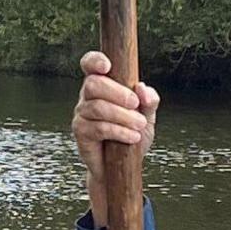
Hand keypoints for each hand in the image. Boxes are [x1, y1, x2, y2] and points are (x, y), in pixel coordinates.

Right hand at [70, 51, 159, 226]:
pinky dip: (119, 131)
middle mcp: (87, 97)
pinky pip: (98, 127)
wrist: (122, 168)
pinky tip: (133, 137)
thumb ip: (149, 100)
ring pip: (97, 107)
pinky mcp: (81, 133)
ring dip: (123, 116)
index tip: (108, 66)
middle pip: (93, 84)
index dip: (94, 60)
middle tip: (136, 105)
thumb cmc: (133, 136)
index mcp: (102, 85)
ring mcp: (81, 114)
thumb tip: (142, 88)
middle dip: (117, 93)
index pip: (90, 64)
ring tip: (139, 125)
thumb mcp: (147, 117)